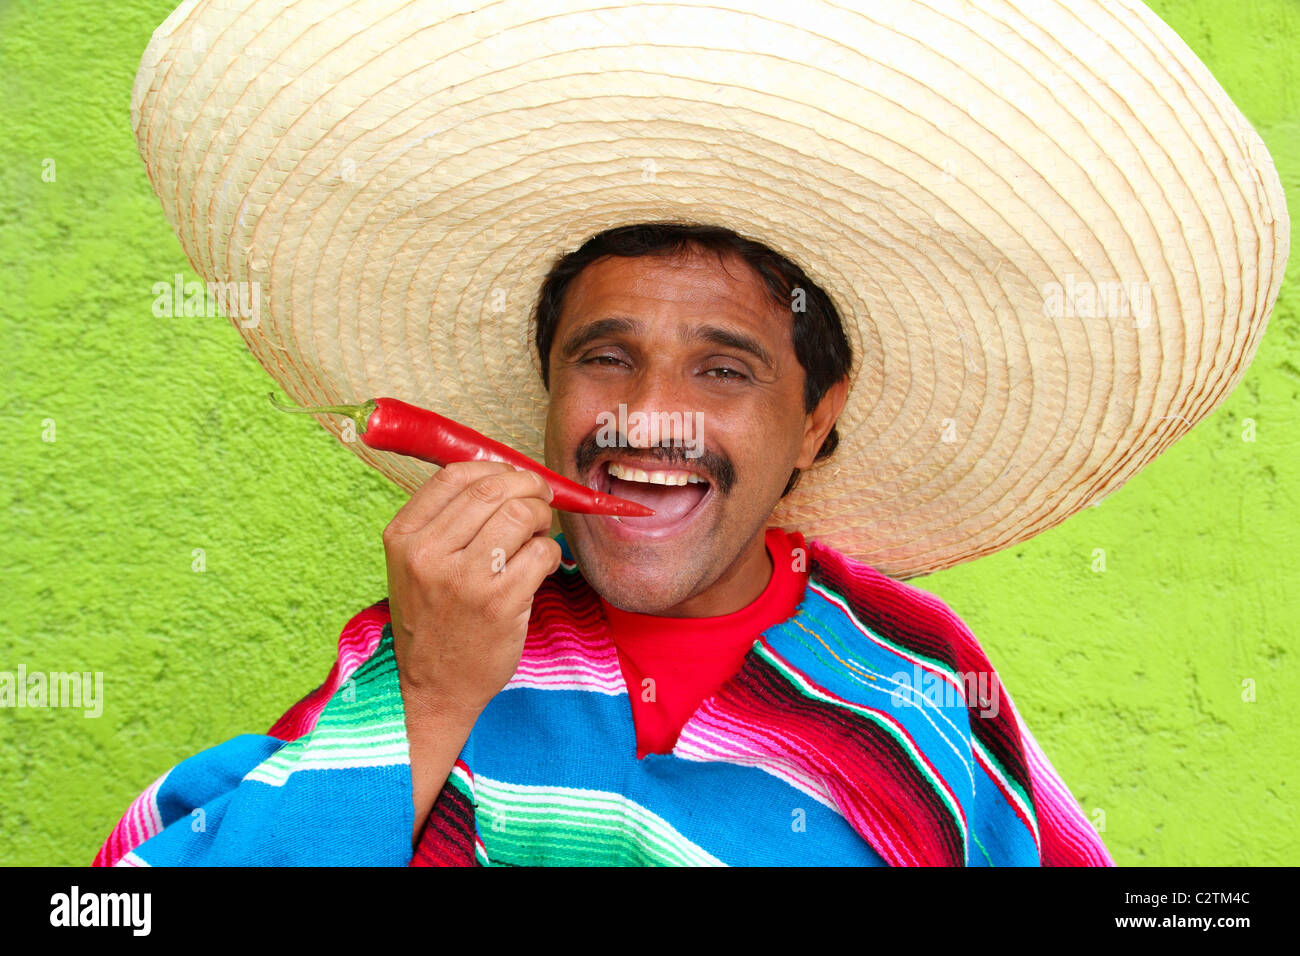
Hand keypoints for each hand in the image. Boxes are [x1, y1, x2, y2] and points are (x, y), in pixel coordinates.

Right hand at [383, 460, 561, 723]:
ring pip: (521, 515)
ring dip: (542, 517)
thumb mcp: (415, 565)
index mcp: (403, 536)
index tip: (514, 477)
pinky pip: (540, 552)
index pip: (455, 476)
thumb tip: (502, 475)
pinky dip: (550, 552)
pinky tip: (542, 565)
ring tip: (539, 533)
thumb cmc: (433, 620)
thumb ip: (446, 521)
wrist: (433, 688)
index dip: (495, 468)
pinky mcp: (499, 603)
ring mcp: (464, 579)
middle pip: (493, 489)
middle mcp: (428, 553)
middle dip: (528, 487)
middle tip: (541, 499)